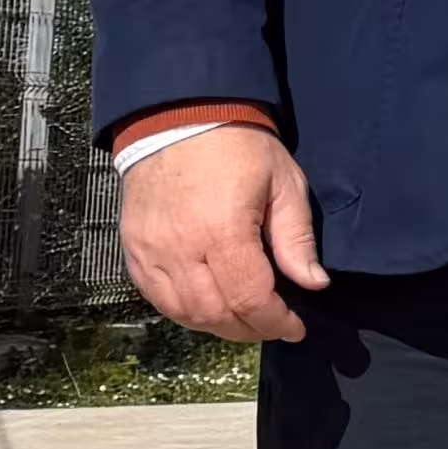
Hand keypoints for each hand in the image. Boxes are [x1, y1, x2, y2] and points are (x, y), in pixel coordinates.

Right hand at [121, 125, 326, 344]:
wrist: (179, 119)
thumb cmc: (238, 147)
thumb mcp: (283, 184)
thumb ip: (296, 238)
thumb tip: (314, 283)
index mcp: (222, 233)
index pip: (249, 299)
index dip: (275, 322)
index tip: (295, 327)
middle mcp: (180, 249)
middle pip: (214, 314)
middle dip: (249, 329)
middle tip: (273, 326)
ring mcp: (150, 252)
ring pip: (183, 312)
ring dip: (217, 326)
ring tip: (245, 321)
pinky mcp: (134, 250)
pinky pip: (156, 297)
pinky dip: (184, 311)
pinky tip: (209, 307)